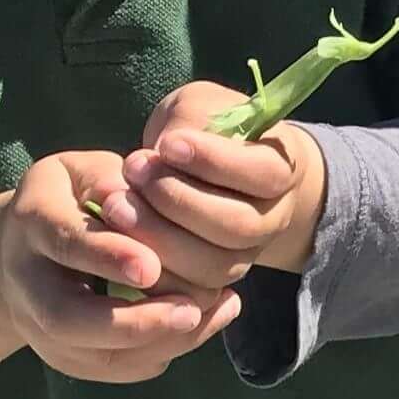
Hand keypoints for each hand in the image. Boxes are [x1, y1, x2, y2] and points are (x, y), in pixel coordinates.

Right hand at [0, 149, 243, 392]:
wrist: (25, 252)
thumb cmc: (68, 198)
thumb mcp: (78, 170)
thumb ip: (104, 177)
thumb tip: (127, 192)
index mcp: (32, 225)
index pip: (64, 245)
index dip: (106, 257)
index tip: (151, 266)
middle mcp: (28, 284)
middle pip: (67, 320)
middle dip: (131, 322)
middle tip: (190, 310)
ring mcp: (42, 329)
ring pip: (96, 355)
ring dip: (161, 340)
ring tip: (218, 308)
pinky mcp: (68, 356)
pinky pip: (116, 368)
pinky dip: (164, 349)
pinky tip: (207, 319)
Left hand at [103, 81, 328, 280]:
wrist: (209, 170)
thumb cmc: (204, 129)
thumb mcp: (202, 106)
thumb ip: (190, 121)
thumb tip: (161, 154)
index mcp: (282, 169)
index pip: (263, 173)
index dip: (214, 162)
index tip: (166, 145)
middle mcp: (273, 218)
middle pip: (237, 226)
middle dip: (178, 201)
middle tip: (132, 169)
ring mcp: (246, 255)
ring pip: (212, 265)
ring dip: (158, 236)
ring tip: (116, 204)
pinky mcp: (213, 281)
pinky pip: (187, 291)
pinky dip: (150, 269)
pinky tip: (117, 237)